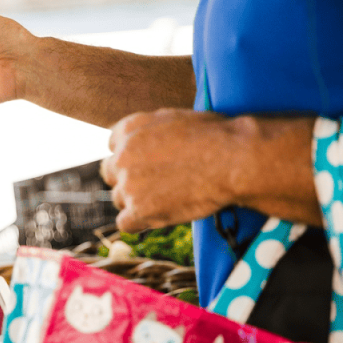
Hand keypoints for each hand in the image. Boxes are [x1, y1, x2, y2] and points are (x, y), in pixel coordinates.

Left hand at [102, 109, 238, 231]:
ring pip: (119, 199)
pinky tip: (158, 217)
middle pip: (110, 173)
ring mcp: (128, 184)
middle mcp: (122, 155)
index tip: (147, 163)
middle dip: (128, 179)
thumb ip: (150, 130)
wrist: (232, 160)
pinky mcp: (139, 210)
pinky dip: (140, 223)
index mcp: (129, 128)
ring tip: (166, 199)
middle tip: (154, 184)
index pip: (113, 146)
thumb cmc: (215, 136)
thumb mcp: (175, 119)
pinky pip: (125, 224)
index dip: (130, 157)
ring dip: (136, 201)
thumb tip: (145, 142)